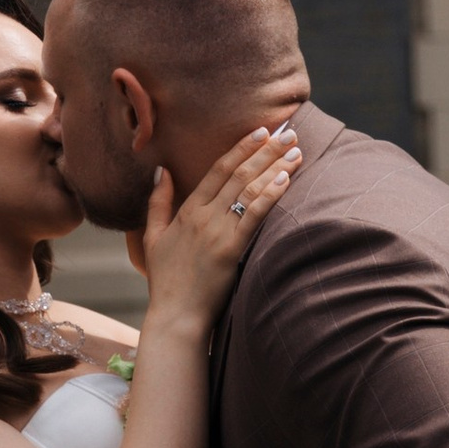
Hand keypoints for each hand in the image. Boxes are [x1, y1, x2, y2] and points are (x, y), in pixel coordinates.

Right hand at [132, 125, 301, 336]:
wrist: (174, 316)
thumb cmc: (166, 281)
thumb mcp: (152, 237)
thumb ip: (158, 202)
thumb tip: (161, 171)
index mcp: (186, 210)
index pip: (218, 169)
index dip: (241, 147)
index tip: (260, 131)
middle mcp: (202, 216)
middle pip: (238, 173)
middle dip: (265, 149)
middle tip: (288, 131)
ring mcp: (216, 231)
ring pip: (249, 189)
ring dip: (274, 166)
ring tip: (295, 150)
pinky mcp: (230, 250)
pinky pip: (253, 215)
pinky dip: (270, 194)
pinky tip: (285, 178)